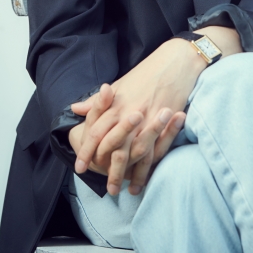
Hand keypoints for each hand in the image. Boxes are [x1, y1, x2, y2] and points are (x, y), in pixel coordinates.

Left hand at [70, 27, 241, 194]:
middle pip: (113, 145)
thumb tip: (76, 109)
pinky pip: (153, 150)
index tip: (79, 166)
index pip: (96, 131)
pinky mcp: (164, 123)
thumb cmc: (147, 72)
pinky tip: (140, 181)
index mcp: (117, 103)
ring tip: (118, 190)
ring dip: (125, 173)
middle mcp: (130, 113)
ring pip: (133, 153)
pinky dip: (146, 168)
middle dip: (105, 167)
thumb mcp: (120, 83)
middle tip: (101, 186)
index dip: (87, 150)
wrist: (176, 61)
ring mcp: (148, 119)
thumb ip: (98, 101)